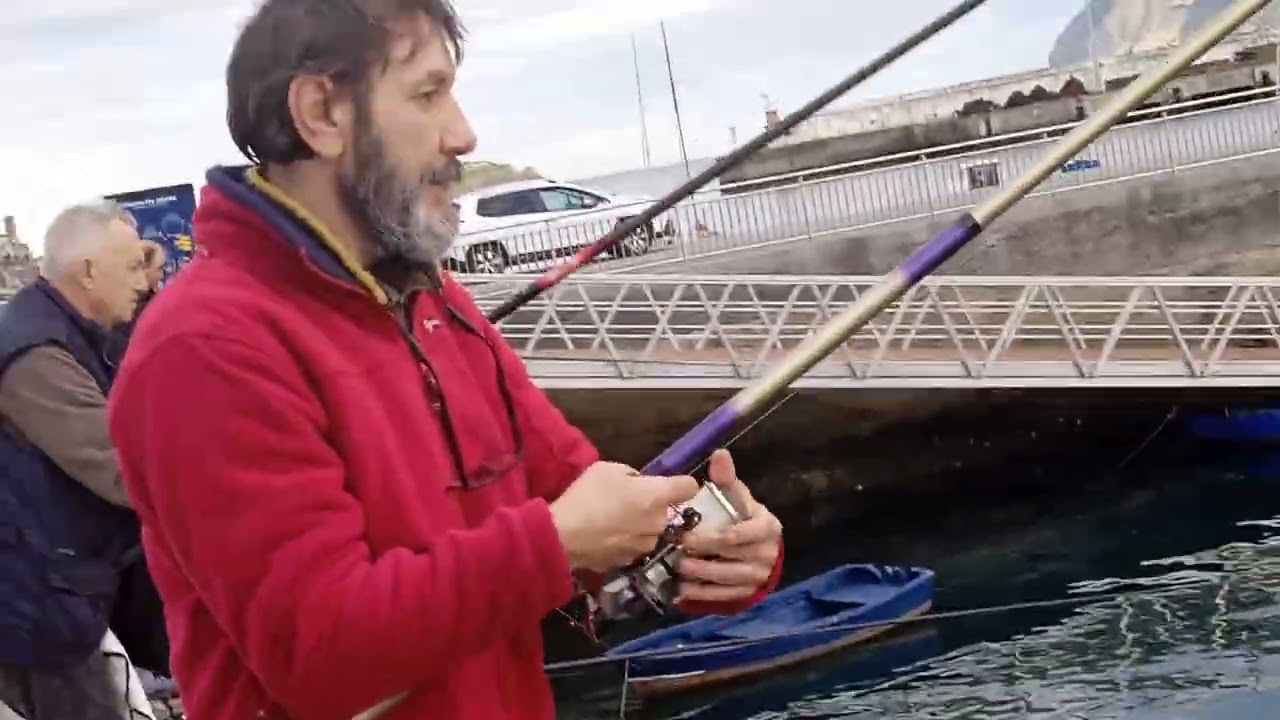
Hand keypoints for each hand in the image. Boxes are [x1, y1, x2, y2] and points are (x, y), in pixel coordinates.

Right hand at [549, 461, 699, 572]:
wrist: (562, 536)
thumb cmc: (586, 496)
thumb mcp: (607, 469)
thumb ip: (632, 475)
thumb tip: (638, 485)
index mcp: (656, 496)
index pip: (689, 487)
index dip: (681, 484)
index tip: (668, 485)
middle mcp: (658, 523)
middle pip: (665, 511)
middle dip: (651, 506)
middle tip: (624, 501)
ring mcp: (645, 546)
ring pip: (650, 530)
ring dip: (639, 526)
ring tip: (611, 521)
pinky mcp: (630, 561)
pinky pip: (633, 546)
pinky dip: (624, 541)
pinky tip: (603, 537)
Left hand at [675, 449, 781, 603]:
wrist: (755, 547)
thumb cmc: (741, 516)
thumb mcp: (736, 496)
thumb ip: (726, 478)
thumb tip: (720, 454)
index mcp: (767, 526)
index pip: (744, 532)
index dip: (718, 535)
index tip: (691, 533)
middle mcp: (767, 552)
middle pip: (733, 555)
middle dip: (704, 553)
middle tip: (679, 549)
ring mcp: (759, 575)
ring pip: (728, 577)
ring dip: (702, 574)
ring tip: (678, 568)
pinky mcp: (748, 592)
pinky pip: (725, 596)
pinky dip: (703, 594)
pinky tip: (683, 589)